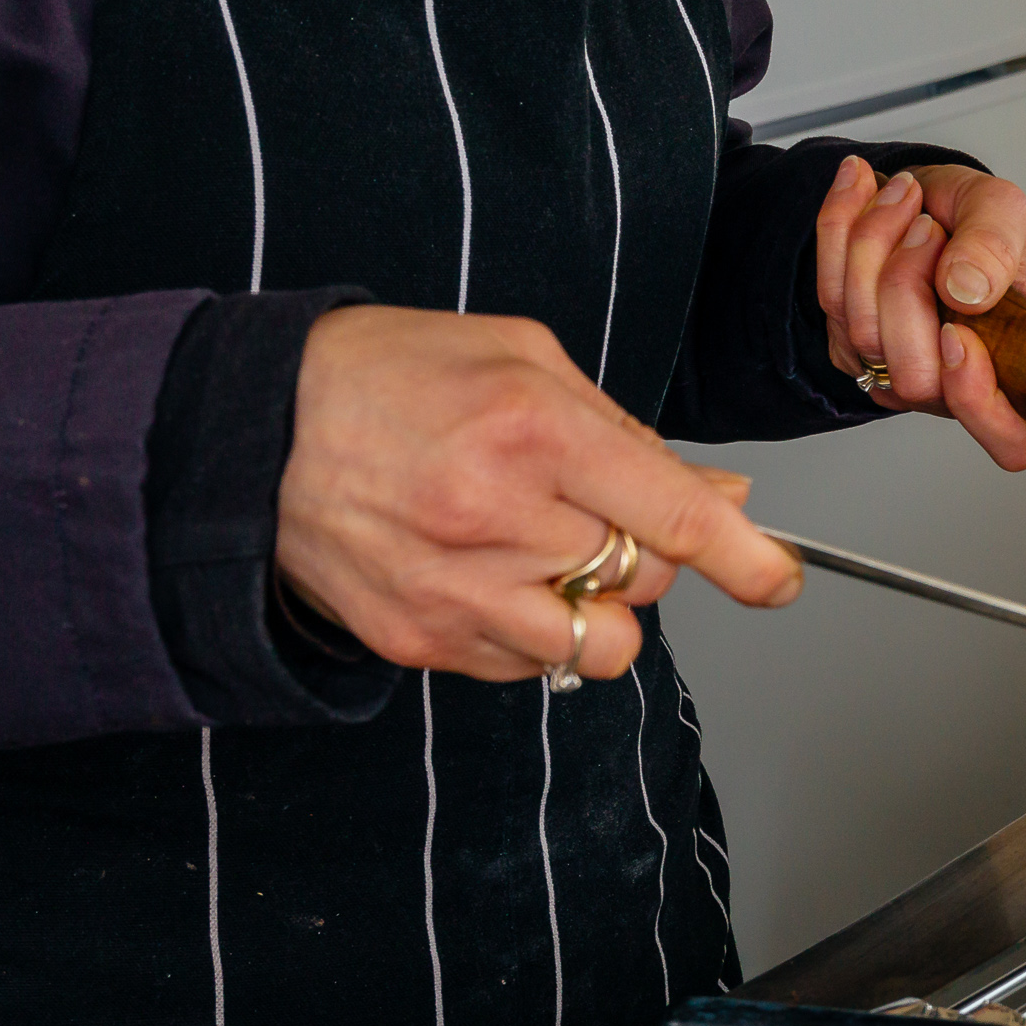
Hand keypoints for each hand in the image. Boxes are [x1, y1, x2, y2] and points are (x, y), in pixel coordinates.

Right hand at [278, 305, 803, 681]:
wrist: (248, 431)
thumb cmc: (391, 376)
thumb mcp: (521, 359)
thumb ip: (627, 434)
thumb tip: (722, 499)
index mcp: (530, 429)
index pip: (674, 517)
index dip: (744, 557)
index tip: (776, 579)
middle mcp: (495, 517)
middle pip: (644, 582)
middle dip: (644, 557)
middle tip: (592, 515)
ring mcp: (455, 589)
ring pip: (595, 645)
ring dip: (594, 610)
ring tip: (544, 556)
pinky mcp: (421, 639)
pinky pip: (529, 666)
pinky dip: (532, 631)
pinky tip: (487, 574)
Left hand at [814, 156, 1025, 470]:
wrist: (927, 199)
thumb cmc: (980, 218)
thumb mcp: (1005, 209)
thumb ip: (996, 244)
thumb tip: (965, 291)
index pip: (1011, 440)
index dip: (977, 401)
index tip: (956, 333)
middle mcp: (964, 386)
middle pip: (916, 378)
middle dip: (907, 284)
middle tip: (928, 224)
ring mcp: (905, 375)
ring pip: (865, 334)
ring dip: (873, 244)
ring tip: (903, 196)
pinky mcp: (853, 349)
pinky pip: (830, 299)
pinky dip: (839, 232)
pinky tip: (863, 191)